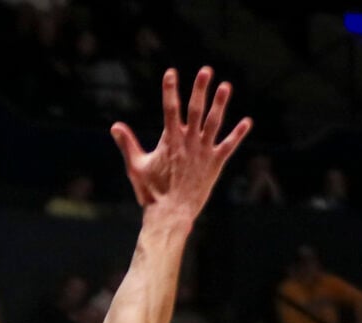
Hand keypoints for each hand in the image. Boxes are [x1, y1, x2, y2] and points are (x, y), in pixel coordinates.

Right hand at [111, 67, 250, 218]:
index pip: (169, 109)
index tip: (171, 72)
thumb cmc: (151, 192)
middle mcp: (188, 142)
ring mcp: (203, 151)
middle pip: (195, 110)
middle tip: (205, 70)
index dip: (170, 90)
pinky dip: (238, 134)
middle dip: (200, 89)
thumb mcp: (136, 166)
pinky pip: (229, 145)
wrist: (170, 213)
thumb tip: (115, 126)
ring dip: (220, 103)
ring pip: (214, 123)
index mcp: (169, 141)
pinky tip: (247, 122)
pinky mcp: (215, 163)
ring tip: (226, 86)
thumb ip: (127, 144)